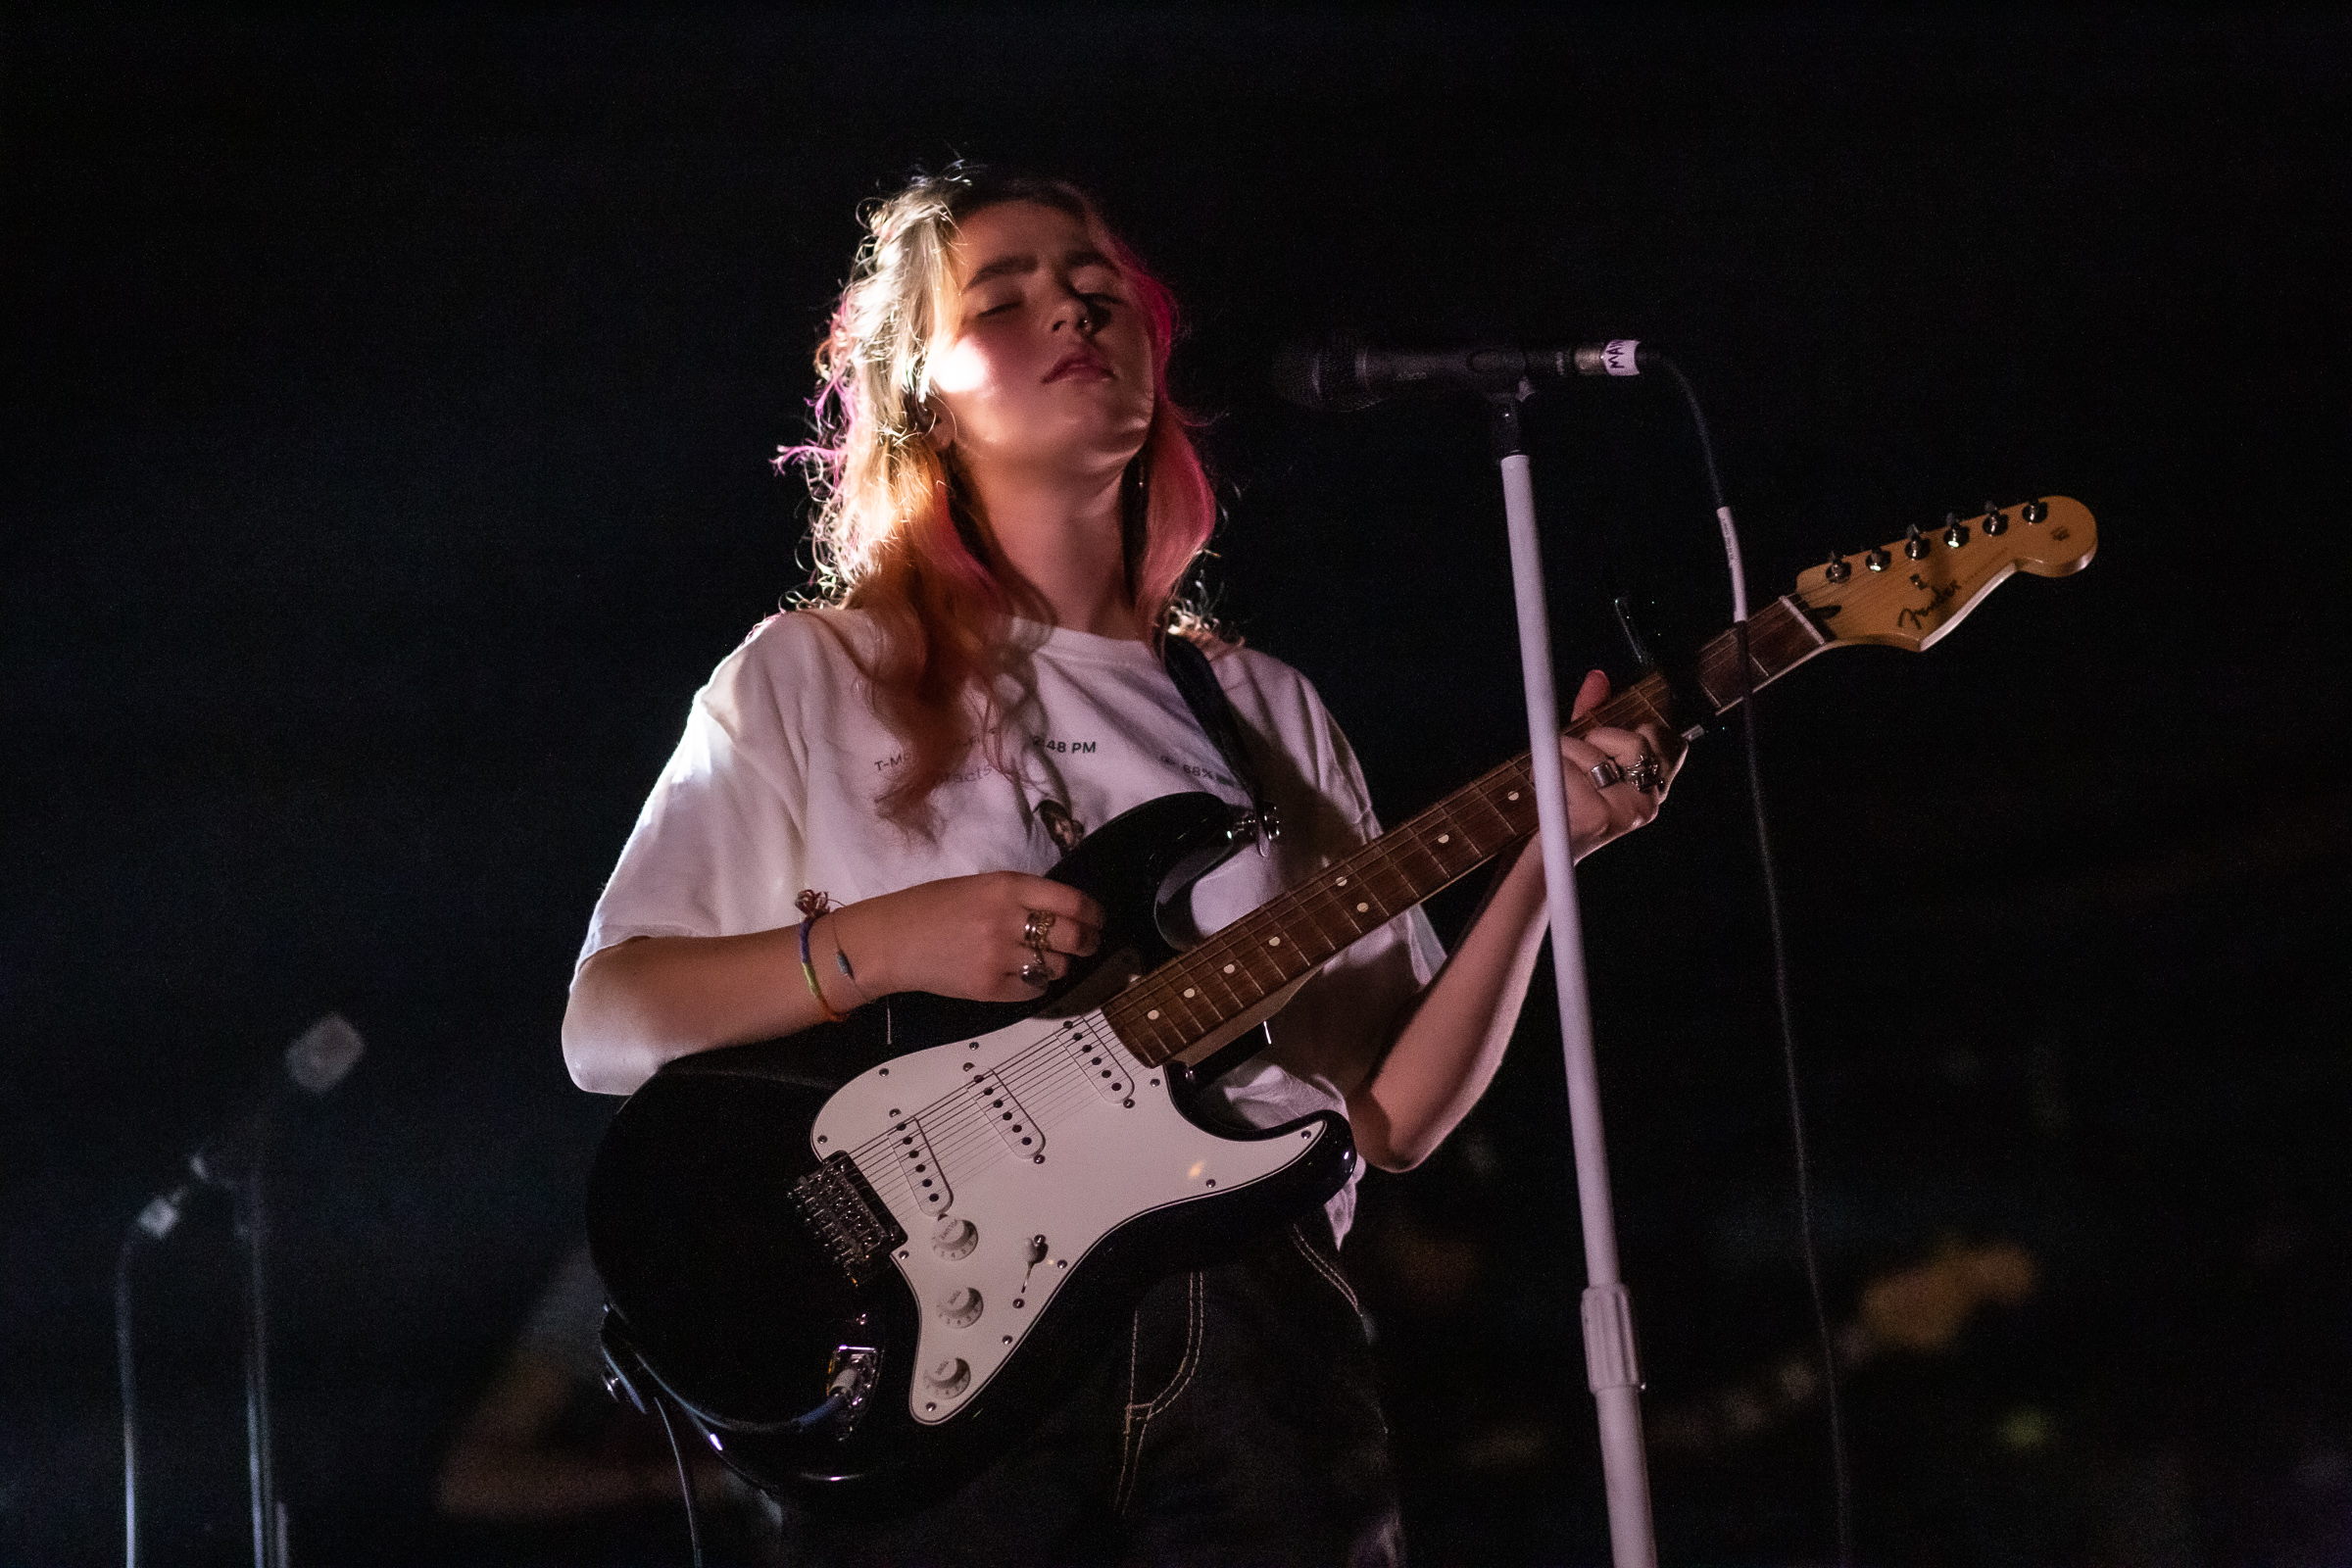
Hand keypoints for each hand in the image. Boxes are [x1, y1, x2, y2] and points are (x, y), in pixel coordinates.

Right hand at [833, 872, 1106, 1002]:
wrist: (891, 941)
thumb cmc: (932, 907)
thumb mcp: (980, 885)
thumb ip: (1020, 895)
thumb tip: (1065, 910)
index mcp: (1006, 887)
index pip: (1072, 902)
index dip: (1094, 914)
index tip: (1097, 920)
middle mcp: (1007, 920)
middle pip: (1072, 936)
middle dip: (1087, 942)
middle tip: (1087, 944)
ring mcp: (999, 956)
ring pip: (1056, 966)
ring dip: (1058, 963)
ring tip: (1046, 959)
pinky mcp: (990, 987)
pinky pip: (1034, 989)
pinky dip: (1036, 983)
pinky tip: (1023, 975)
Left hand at [1558, 669, 1683, 860]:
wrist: (1544, 858)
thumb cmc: (1566, 802)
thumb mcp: (1584, 755)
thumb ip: (1595, 714)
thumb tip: (1598, 676)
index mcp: (1655, 790)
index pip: (1674, 743)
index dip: (1642, 730)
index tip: (1611, 742)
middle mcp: (1650, 803)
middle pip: (1635, 738)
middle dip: (1597, 737)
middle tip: (1578, 759)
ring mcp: (1628, 813)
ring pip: (1596, 750)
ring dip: (1564, 752)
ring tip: (1555, 774)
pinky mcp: (1599, 818)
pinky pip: (1568, 767)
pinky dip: (1548, 769)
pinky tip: (1547, 787)